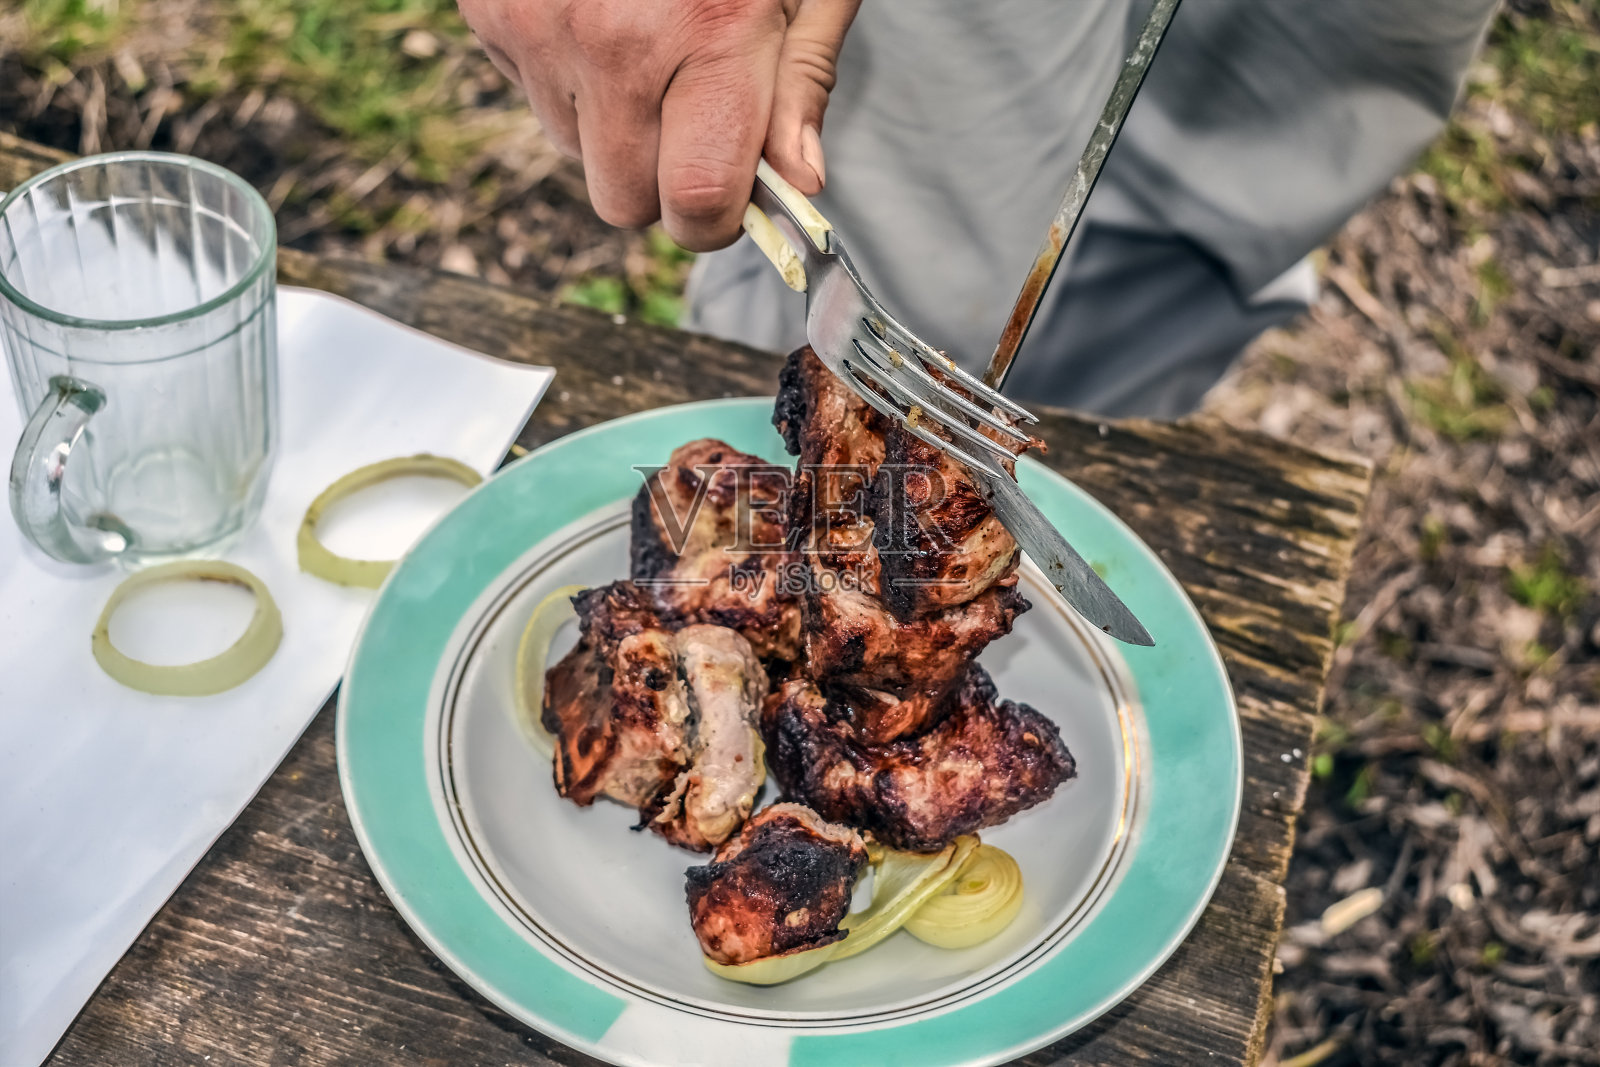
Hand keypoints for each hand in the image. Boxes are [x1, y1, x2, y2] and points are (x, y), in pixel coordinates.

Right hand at [459, 0, 859, 250]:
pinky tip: (597, 14)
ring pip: (571, 152)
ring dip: (610, 126)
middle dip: (661, 180)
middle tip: (692, 115)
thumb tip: (798, 182)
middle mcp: (613, 45)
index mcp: (707, 39)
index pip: (695, 204)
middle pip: (622, 201)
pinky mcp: (490, 10)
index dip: (715, 218)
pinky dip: (564, 77)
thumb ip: (799, 82)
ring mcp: (539, 28)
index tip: (730, 199)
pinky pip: (528, 95)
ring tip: (645, 43)